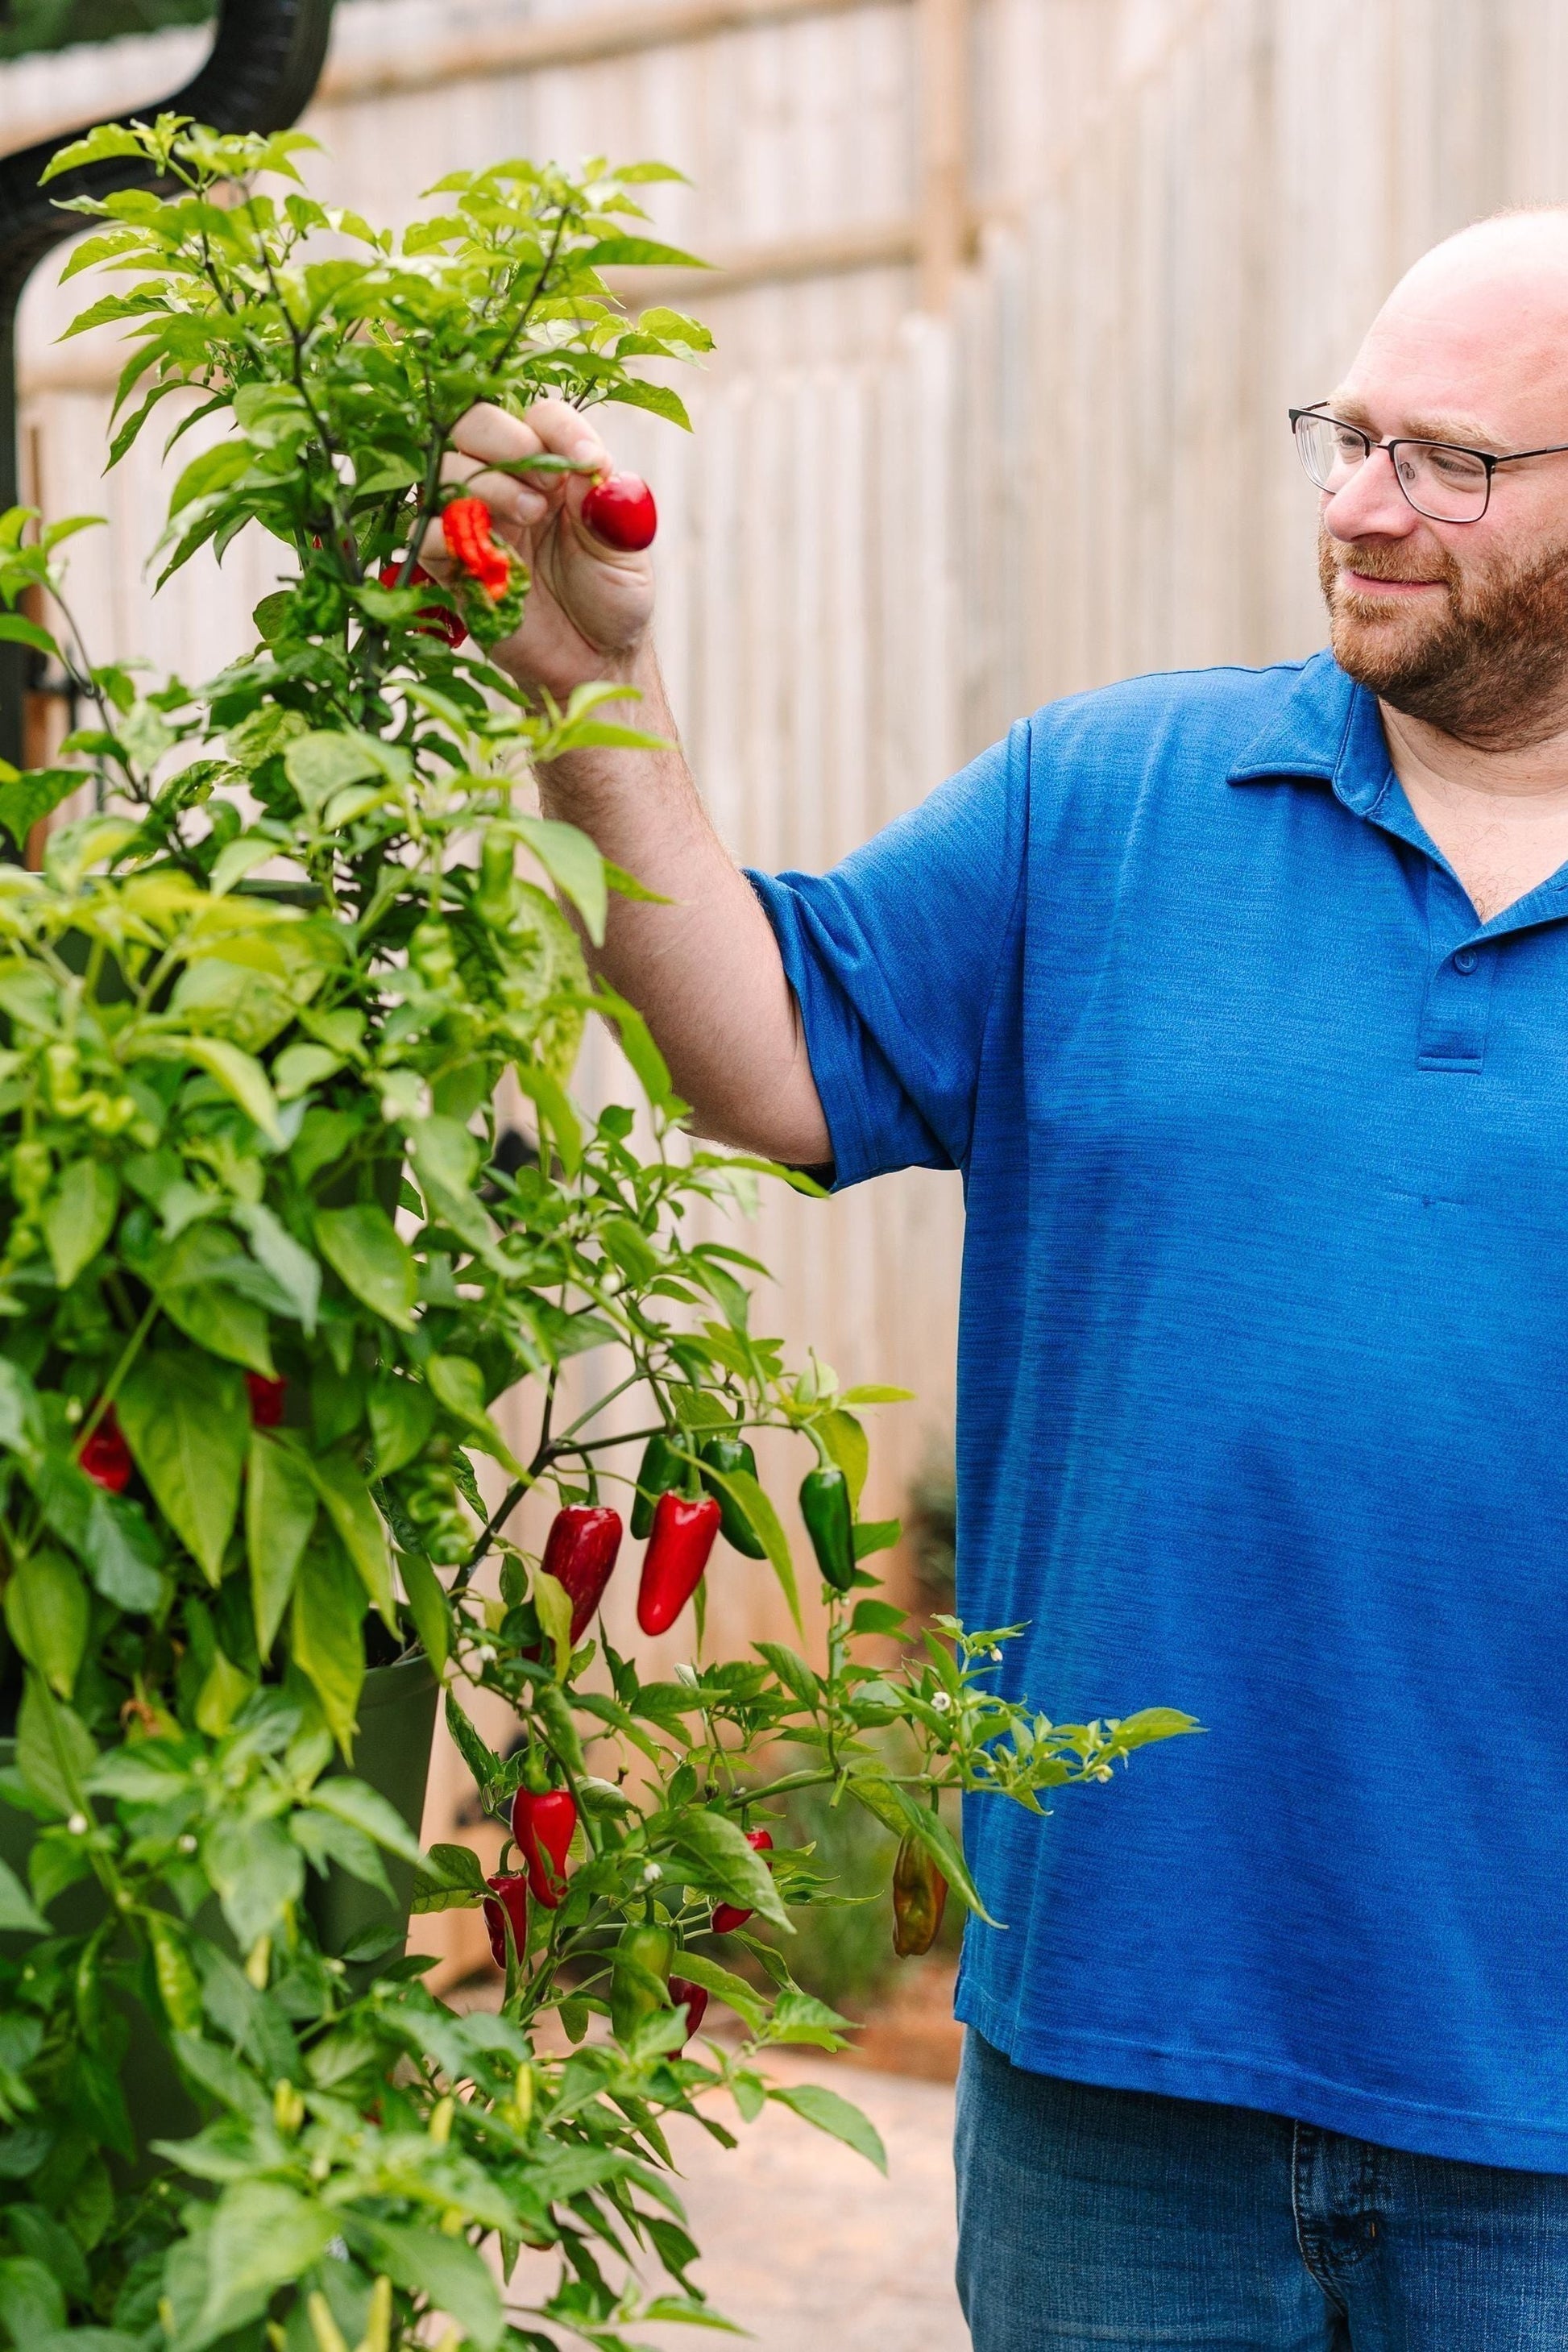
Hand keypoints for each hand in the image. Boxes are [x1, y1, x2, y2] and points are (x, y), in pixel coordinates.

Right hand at [420, 399, 653, 696]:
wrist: (592, 661)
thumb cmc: (611, 600)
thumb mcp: (625, 553)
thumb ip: (608, 508)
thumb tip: (590, 464)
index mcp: (553, 468)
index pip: (541, 417)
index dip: (559, 429)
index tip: (587, 461)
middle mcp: (508, 482)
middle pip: (474, 424)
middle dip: (505, 442)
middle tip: (544, 489)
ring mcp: (474, 520)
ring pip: (444, 469)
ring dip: (484, 482)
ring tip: (531, 516)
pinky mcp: (450, 564)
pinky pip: (423, 534)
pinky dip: (447, 533)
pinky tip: (490, 555)